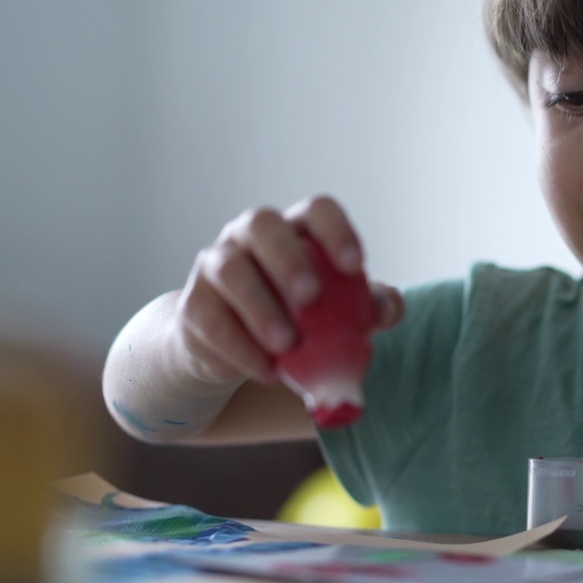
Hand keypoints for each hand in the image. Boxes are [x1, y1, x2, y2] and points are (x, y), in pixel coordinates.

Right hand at [170, 196, 403, 387]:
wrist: (236, 354)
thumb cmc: (299, 322)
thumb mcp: (338, 315)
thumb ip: (368, 307)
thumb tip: (388, 308)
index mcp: (295, 231)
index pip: (315, 211)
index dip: (335, 231)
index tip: (354, 265)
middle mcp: (251, 237)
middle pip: (263, 225)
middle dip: (287, 258)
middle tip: (311, 296)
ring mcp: (216, 266)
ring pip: (230, 271)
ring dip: (260, 307)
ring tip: (287, 344)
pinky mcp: (194, 305)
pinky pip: (212, 320)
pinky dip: (240, 349)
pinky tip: (267, 372)